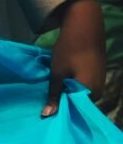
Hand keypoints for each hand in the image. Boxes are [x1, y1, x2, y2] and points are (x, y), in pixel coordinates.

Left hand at [43, 0, 105, 117]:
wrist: (84, 28)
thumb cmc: (69, 51)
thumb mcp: (57, 73)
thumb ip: (54, 95)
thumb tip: (47, 116)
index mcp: (91, 94)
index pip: (75, 110)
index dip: (60, 111)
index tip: (46, 114)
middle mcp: (99, 92)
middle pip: (78, 103)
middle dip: (63, 103)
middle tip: (45, 106)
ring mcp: (99, 83)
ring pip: (80, 94)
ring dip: (67, 94)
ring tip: (50, 97)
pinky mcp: (96, 74)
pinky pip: (83, 86)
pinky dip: (72, 86)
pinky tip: (60, 85)